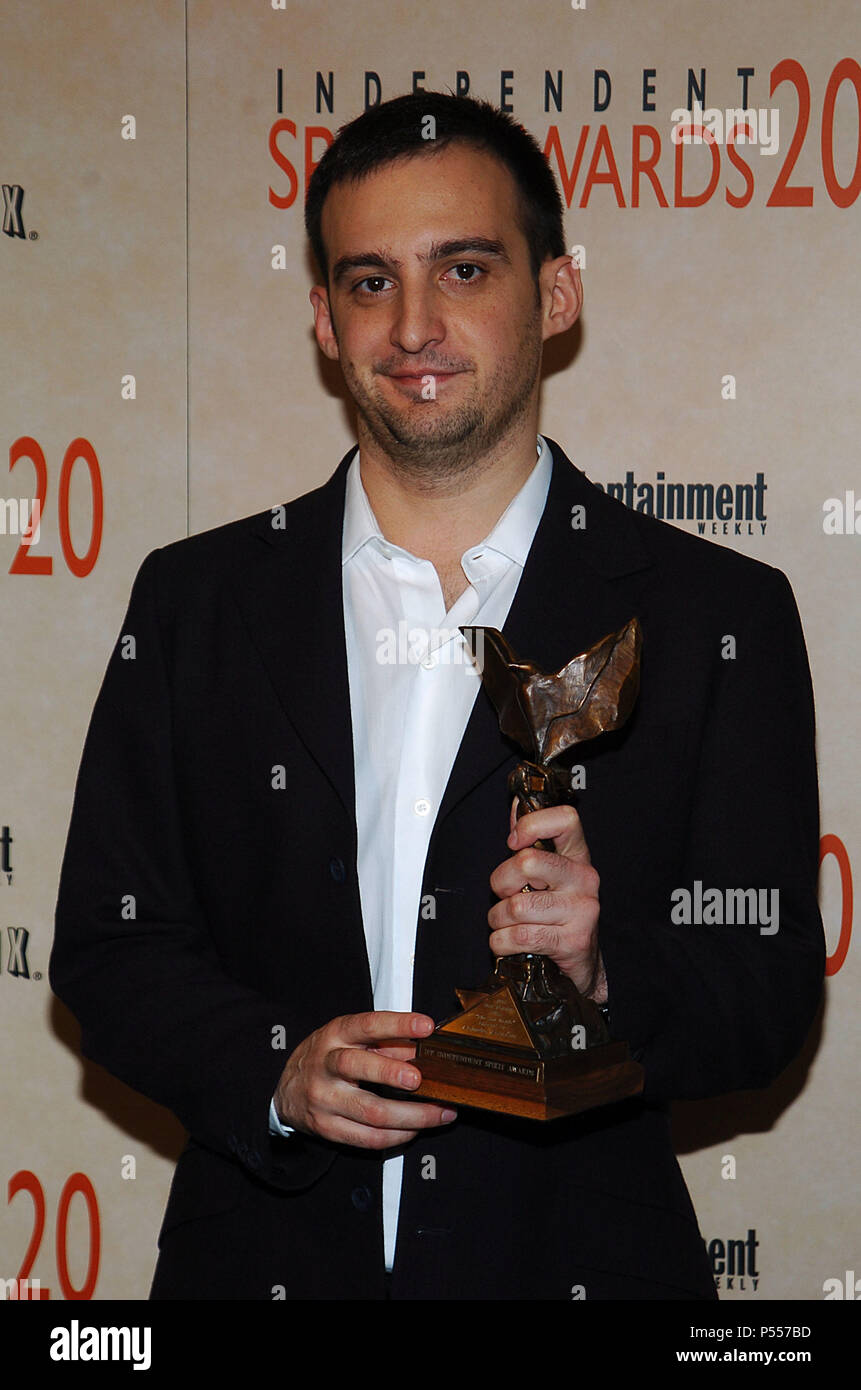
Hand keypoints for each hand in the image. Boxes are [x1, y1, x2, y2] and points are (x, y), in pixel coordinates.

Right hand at [274, 1010, 456, 1148]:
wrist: (286, 1091)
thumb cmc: (327, 1059)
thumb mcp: (349, 1040)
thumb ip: (385, 1042)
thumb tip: (424, 1047)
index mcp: (335, 1035)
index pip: (367, 1025)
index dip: (397, 1024)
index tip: (425, 1026)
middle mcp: (326, 1065)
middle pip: (356, 1066)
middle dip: (390, 1072)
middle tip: (418, 1078)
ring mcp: (325, 1099)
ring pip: (370, 1111)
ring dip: (411, 1115)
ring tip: (439, 1112)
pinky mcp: (327, 1128)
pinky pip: (368, 1137)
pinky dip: (398, 1135)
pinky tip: (415, 1129)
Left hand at [487, 801, 606, 1001]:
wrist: (583, 964)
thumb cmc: (558, 913)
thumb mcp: (548, 875)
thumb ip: (531, 841)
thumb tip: (515, 804)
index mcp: (577, 856)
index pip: (565, 819)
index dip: (531, 824)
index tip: (513, 843)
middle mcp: (584, 879)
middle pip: (527, 862)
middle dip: (500, 882)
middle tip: (505, 895)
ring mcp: (582, 910)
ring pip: (516, 906)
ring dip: (498, 919)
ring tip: (507, 924)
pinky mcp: (573, 941)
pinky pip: (518, 937)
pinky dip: (501, 943)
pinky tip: (509, 943)